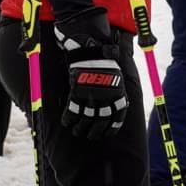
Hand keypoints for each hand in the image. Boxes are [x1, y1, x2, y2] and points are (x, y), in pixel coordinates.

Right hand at [53, 12, 128, 139]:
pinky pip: (72, 112)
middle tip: (88, 135)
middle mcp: (106, 100)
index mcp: (118, 97)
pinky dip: (68, 119)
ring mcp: (92, 98)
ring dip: (80, 129)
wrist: (92, 50)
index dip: (111, 129)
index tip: (106, 134)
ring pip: (85, 121)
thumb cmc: (104, 63)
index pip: (117, 119)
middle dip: (94, 132)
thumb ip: (115, 95)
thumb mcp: (117, 80)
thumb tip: (113, 108)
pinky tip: (66, 122)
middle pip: (100, 123)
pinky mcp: (78, 94)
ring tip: (77, 131)